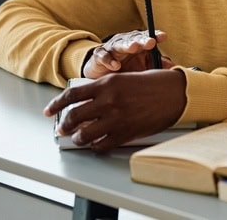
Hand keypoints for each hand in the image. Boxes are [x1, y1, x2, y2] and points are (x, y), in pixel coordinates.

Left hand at [43, 69, 186, 151]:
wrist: (177, 94)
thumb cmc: (155, 84)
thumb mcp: (125, 79)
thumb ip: (105, 90)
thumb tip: (88, 102)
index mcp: (107, 84)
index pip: (71, 95)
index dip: (56, 105)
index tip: (49, 111)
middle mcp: (109, 101)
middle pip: (74, 117)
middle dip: (64, 125)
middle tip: (62, 129)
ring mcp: (117, 118)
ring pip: (85, 134)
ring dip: (78, 138)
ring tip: (78, 138)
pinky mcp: (126, 133)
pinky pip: (102, 145)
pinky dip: (96, 146)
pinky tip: (97, 144)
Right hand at [83, 29, 171, 78]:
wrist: (103, 75)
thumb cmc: (127, 69)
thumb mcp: (143, 68)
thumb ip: (158, 66)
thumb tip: (175, 68)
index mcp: (139, 44)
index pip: (149, 37)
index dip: (156, 35)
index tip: (163, 37)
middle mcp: (127, 42)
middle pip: (136, 38)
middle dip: (143, 39)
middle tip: (150, 42)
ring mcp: (112, 48)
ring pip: (120, 44)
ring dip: (127, 45)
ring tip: (133, 47)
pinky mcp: (99, 56)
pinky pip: (104, 56)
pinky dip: (109, 60)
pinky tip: (115, 66)